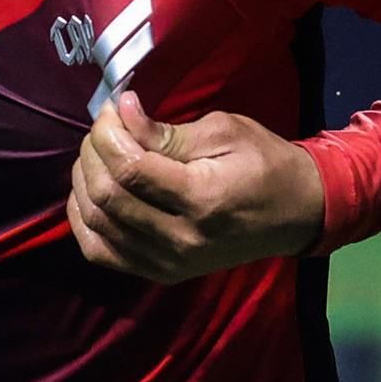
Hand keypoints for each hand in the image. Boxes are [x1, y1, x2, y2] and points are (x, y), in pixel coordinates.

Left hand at [66, 91, 325, 283]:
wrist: (296, 215)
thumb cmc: (265, 163)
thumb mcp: (224, 132)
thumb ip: (166, 131)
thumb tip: (120, 112)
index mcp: (202, 200)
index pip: (129, 170)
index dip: (107, 134)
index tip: (112, 108)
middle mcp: (180, 240)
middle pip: (106, 197)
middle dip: (93, 152)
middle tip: (105, 128)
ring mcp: (167, 263)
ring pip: (95, 223)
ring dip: (84, 180)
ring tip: (98, 153)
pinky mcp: (159, 272)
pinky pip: (99, 251)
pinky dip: (84, 219)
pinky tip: (90, 192)